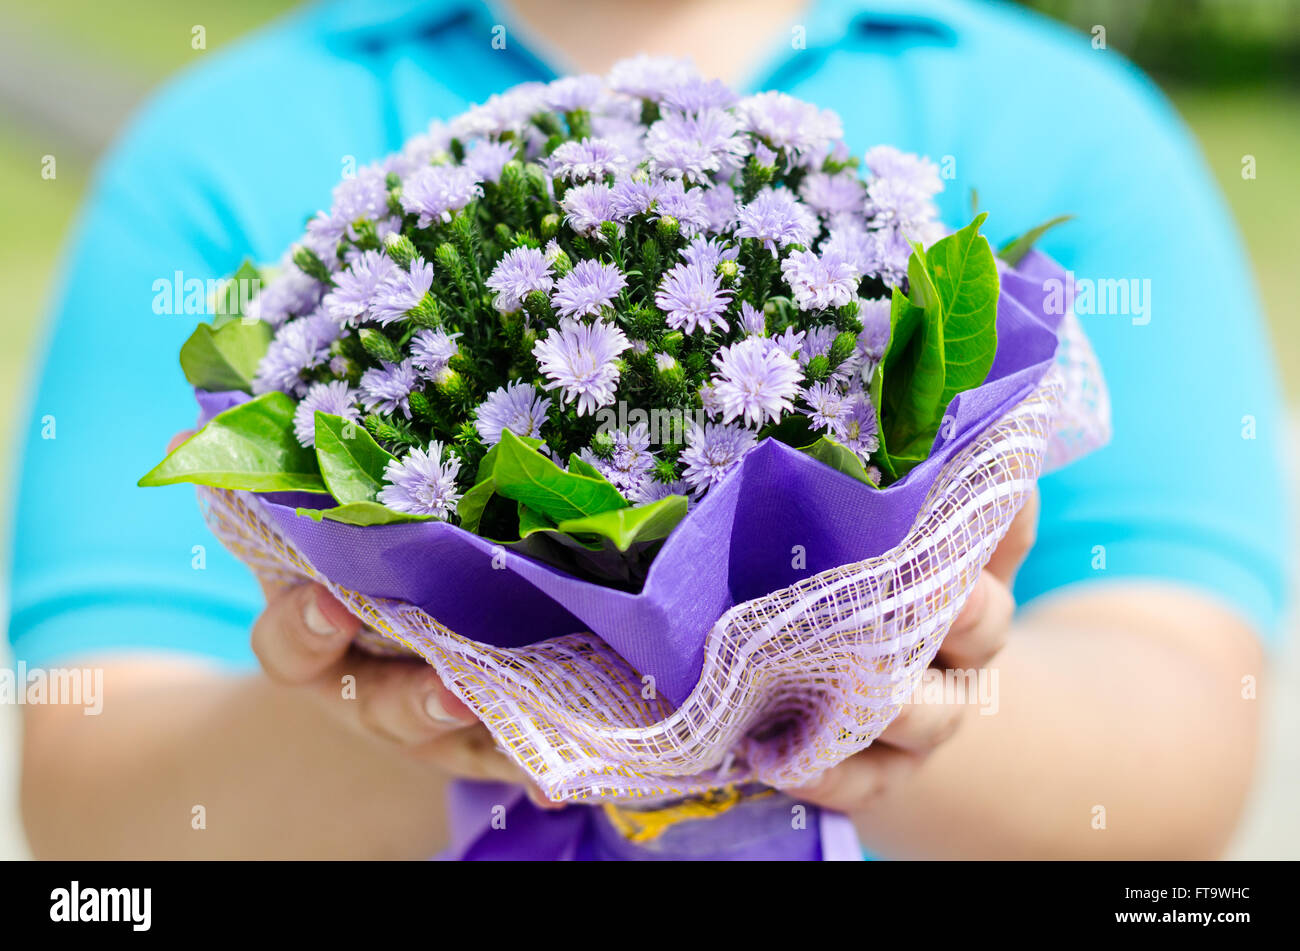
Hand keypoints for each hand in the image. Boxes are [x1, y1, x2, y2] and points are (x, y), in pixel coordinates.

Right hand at [167, 431, 550, 802]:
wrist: (376, 651)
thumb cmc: (339, 570)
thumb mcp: (302, 537)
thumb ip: (271, 491)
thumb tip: (191, 427)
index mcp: (314, 642)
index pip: (294, 647)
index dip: (309, 628)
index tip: (333, 604)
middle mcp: (366, 694)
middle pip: (385, 710)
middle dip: (418, 702)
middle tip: (456, 690)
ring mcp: (424, 723)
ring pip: (452, 740)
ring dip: (492, 737)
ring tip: (532, 727)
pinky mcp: (478, 739)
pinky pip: (507, 758)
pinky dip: (534, 771)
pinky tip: (557, 780)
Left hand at [781, 491, 1039, 812]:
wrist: (856, 698)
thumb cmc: (846, 588)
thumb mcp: (867, 538)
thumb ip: (874, 491)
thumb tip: (858, 411)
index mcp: (966, 573)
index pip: (1003, 532)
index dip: (1004, 511)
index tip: (995, 484)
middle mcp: (959, 647)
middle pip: (983, 628)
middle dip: (964, 610)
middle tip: (943, 592)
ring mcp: (925, 715)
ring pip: (929, 715)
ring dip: (897, 703)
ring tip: (853, 688)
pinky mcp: (880, 772)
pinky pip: (862, 780)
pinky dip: (824, 773)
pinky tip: (769, 754)